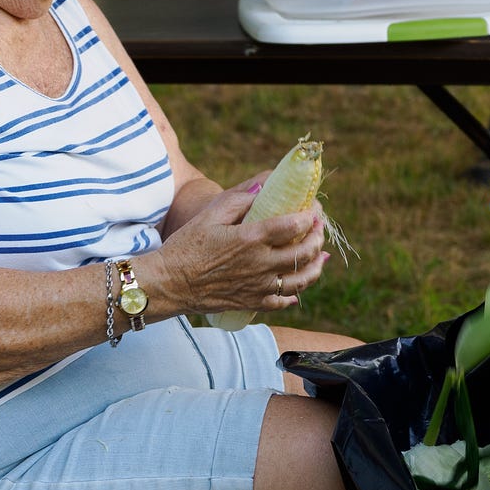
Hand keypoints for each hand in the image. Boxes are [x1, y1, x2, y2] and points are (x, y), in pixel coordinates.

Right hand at [154, 179, 331, 315]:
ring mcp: (259, 287)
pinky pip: (284, 301)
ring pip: (301, 280)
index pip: (294, 225)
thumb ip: (240, 199)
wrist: (169, 284)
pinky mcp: (253, 303)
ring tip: (320, 255)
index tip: (313, 209)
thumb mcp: (210, 214)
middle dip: (317, 237)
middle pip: (304, 252)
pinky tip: (298, 287)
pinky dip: (295, 294)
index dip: (310, 215)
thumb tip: (264, 186)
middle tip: (318, 228)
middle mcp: (260, 264)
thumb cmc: (186, 246)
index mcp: (251, 238)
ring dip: (316, 266)